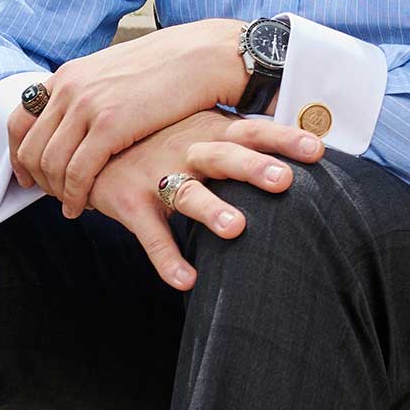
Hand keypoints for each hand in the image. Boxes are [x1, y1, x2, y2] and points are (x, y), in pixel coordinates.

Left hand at [7, 18, 246, 214]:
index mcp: (69, 74)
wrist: (202, 56)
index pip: (20, 119)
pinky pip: (77, 172)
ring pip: (50, 164)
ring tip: (70, 204)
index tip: (28, 174)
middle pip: (30, 146)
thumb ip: (91, 91)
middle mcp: (70, 88)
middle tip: (49, 196)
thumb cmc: (168, 67)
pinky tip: (82, 205)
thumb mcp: (116, 71)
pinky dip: (75, 195)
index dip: (18, 153)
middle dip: (36, 178)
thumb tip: (79, 116)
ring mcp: (87, 106)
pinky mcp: (109, 126)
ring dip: (56, 191)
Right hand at [84, 109, 324, 291]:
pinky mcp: (130, 202)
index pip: (254, 131)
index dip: (285, 138)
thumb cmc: (162, 138)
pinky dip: (167, 260)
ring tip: (237, 228)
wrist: (91, 141)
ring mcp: (156, 174)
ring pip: (188, 193)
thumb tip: (304, 147)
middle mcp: (186, 149)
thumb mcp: (199, 128)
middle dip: (254, 167)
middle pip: (225, 156)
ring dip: (212, 210)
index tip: (318, 149)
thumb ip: (242, 141)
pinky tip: (187, 281)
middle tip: (284, 181)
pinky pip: (151, 235)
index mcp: (210, 131)